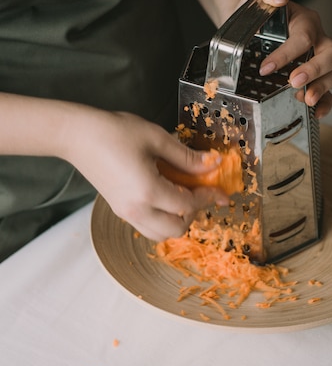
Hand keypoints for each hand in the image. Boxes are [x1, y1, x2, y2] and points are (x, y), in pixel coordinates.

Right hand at [68, 109, 228, 240]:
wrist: (77, 135)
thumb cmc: (113, 132)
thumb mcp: (156, 138)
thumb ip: (186, 156)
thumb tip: (212, 163)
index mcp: (147, 191)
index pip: (188, 205)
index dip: (208, 197)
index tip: (221, 191)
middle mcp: (136, 209)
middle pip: (176, 229)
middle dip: (194, 213)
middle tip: (200, 192)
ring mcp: (125, 212)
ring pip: (159, 233)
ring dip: (177, 220)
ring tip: (181, 196)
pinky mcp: (118, 209)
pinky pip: (146, 225)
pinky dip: (161, 217)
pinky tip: (164, 194)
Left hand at [235, 0, 331, 117]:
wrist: (251, 25)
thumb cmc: (258, 11)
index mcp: (306, 21)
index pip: (304, 37)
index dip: (287, 54)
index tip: (265, 68)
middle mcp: (318, 40)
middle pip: (331, 54)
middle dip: (315, 70)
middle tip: (293, 82)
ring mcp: (319, 59)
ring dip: (323, 87)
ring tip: (305, 99)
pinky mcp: (314, 77)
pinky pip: (329, 91)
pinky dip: (325, 102)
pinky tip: (316, 112)